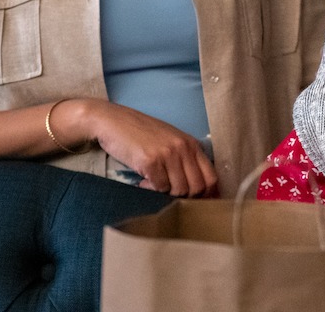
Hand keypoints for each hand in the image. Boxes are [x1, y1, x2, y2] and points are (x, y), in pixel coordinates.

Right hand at [79, 99, 218, 197]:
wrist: (114, 121)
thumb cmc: (141, 133)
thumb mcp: (170, 141)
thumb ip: (185, 160)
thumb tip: (197, 190)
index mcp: (192, 144)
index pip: (211, 177)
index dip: (208, 196)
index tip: (199, 204)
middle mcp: (183, 148)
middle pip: (197, 188)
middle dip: (185, 198)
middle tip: (170, 196)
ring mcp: (168, 154)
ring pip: (178, 190)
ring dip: (165, 194)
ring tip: (153, 185)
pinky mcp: (151, 161)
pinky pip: (158, 187)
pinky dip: (150, 190)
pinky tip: (143, 181)